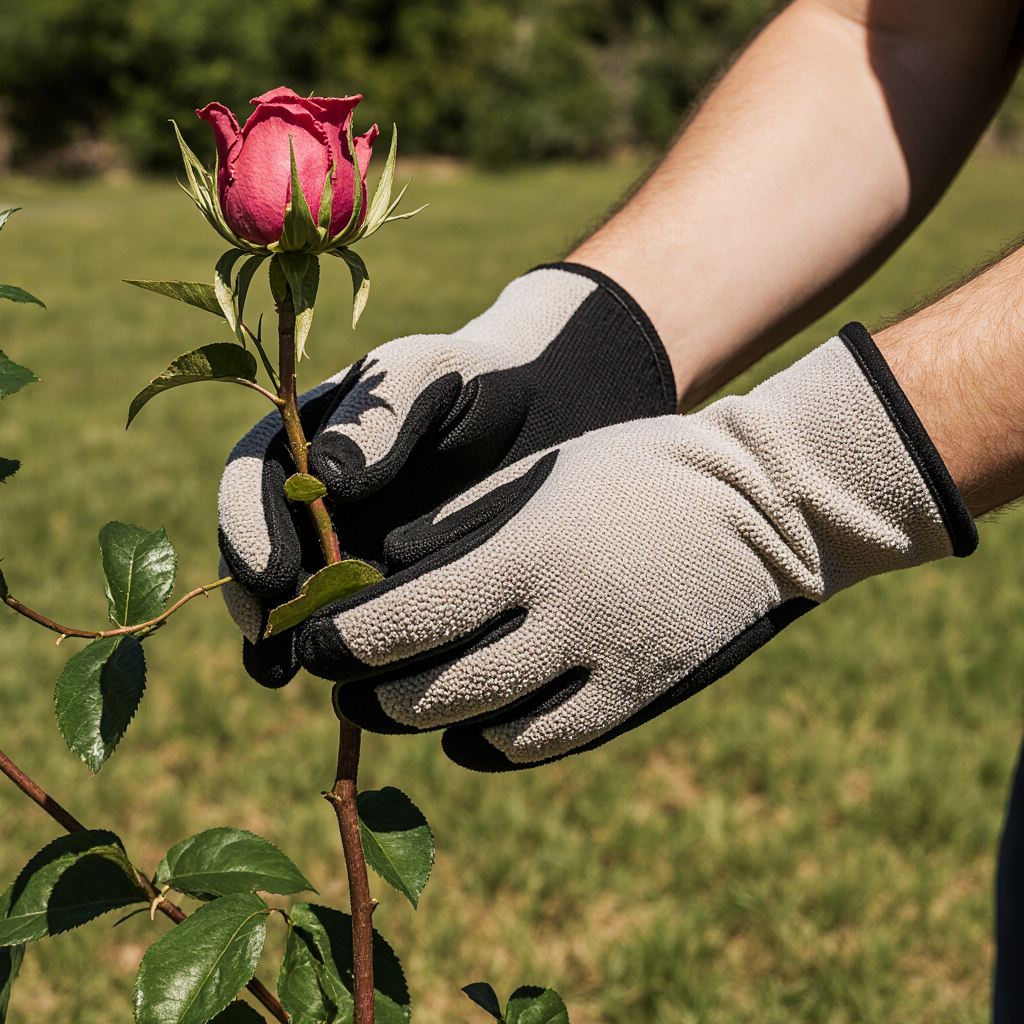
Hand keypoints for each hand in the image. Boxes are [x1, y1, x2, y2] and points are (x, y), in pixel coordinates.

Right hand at [217, 263, 675, 685]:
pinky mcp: (386, 587)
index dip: (246, 526)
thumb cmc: (479, 383)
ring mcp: (344, 545)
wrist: (542, 417)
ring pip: (294, 598)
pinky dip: (346, 653)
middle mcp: (312, 497)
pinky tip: (350, 679)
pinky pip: (355, 624)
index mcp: (304, 437)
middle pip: (259, 549)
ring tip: (285, 672)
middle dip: (254, 598)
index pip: (252, 479)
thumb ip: (378, 412)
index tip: (270, 570)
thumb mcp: (429, 373)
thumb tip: (327, 475)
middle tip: (270, 640)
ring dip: (281, 638)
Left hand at [295, 323, 975, 769]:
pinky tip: (468, 728)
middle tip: (340, 686)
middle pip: (431, 687)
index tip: (311, 646)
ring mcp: (603, 666)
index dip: (344, 642)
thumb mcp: (543, 475)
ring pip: (481, 728)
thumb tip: (385, 565)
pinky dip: (488, 744)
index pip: (404, 618)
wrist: (762, 504)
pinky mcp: (637, 698)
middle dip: (368, 695)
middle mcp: (559, 618)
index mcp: (526, 550)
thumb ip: (459, 523)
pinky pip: (541, 745)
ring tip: (394, 705)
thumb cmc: (637, 470)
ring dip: (422, 724)